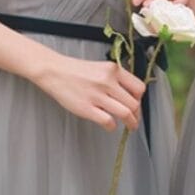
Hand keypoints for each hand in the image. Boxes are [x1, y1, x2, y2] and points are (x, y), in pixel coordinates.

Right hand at [31, 53, 145, 130]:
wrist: (54, 71)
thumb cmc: (77, 71)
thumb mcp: (102, 68)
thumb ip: (117, 79)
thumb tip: (131, 96)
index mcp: (114, 70)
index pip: (139, 88)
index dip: (140, 99)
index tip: (137, 105)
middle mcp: (108, 82)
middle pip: (134, 103)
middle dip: (137, 114)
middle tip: (135, 119)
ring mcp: (97, 95)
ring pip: (125, 113)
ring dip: (131, 123)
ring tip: (130, 126)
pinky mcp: (86, 108)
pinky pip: (108, 121)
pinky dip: (112, 126)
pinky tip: (110, 125)